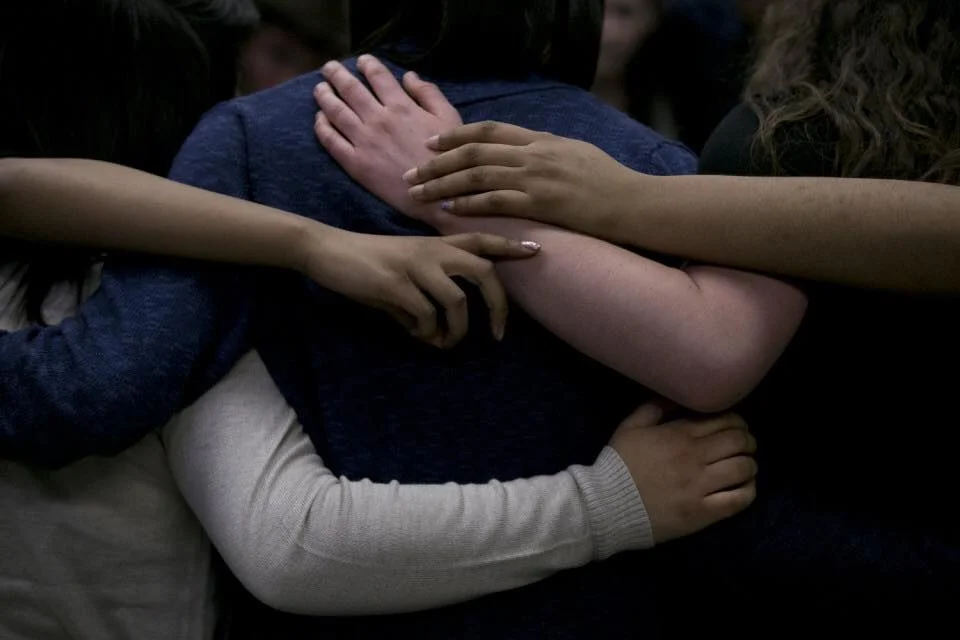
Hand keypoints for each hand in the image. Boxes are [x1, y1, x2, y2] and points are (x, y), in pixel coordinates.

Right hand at [300, 226, 540, 347]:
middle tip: (498, 335)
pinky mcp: (395, 284)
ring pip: (457, 302)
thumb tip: (439, 333)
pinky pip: (425, 316)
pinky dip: (425, 332)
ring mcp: (415, 266)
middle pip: (483, 271)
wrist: (327, 250)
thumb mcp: (404, 271)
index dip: (509, 246)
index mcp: (436, 244)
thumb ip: (427, 295)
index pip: (481, 239)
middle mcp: (432, 250)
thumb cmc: (368, 264)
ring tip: (443, 343)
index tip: (536, 251)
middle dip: (498, 306)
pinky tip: (412, 333)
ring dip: (456, 331)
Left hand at [313, 55, 461, 226]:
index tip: (361, 60)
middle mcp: (378, 120)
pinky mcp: (355, 164)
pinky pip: (331, 141)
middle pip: (350, 89)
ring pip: (336, 111)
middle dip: (337, 74)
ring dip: (325, 96)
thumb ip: (429, 94)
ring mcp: (364, 142)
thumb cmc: (449, 158)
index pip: (378, 76)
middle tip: (329, 67)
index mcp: (402, 106)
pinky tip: (319, 119)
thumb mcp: (449, 119)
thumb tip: (409, 76)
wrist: (438, 196)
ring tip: (319, 88)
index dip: (367, 64)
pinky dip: (322, 126)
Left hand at [404, 122, 644, 237]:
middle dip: (437, 162)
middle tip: (412, 173)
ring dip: (443, 185)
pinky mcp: (541, 203)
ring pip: (477, 175)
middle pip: (473, 152)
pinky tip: (450, 211)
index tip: (431, 143)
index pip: (488, 130)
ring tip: (419, 195)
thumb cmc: (610, 182)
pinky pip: (496, 201)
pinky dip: (469, 205)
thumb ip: (547, 150)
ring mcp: (537, 177)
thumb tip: (526, 150)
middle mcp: (534, 153)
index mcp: (541, 139)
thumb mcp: (576, 154)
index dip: (455, 135)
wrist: (635, 203)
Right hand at [609, 403, 757, 543]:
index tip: (735, 427)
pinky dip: (748, 491)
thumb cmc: (619, 465)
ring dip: (750, 464)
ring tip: (745, 466)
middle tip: (744, 446)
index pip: (724, 420)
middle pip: (739, 441)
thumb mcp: (630, 427)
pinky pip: (738, 500)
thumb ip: (654, 408)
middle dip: (747, 441)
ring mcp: (700, 486)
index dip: (737, 422)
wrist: (606, 505)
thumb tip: (677, 399)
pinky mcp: (702, 512)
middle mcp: (695, 457)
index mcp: (679, 434)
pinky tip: (744, 487)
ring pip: (743, 468)